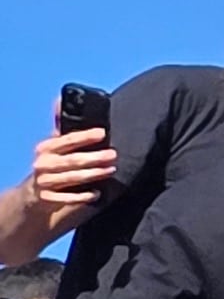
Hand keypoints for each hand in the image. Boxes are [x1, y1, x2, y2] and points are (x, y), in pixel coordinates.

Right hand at [20, 122, 118, 236]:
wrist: (35, 192)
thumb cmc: (53, 162)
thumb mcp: (55, 144)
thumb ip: (62, 125)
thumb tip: (60, 99)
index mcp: (46, 148)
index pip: (67, 140)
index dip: (85, 136)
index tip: (102, 133)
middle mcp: (43, 163)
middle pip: (72, 160)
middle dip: (94, 158)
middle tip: (114, 155)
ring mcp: (44, 182)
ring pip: (71, 178)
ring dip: (93, 175)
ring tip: (111, 170)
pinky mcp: (47, 199)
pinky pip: (67, 198)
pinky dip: (82, 196)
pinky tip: (97, 193)